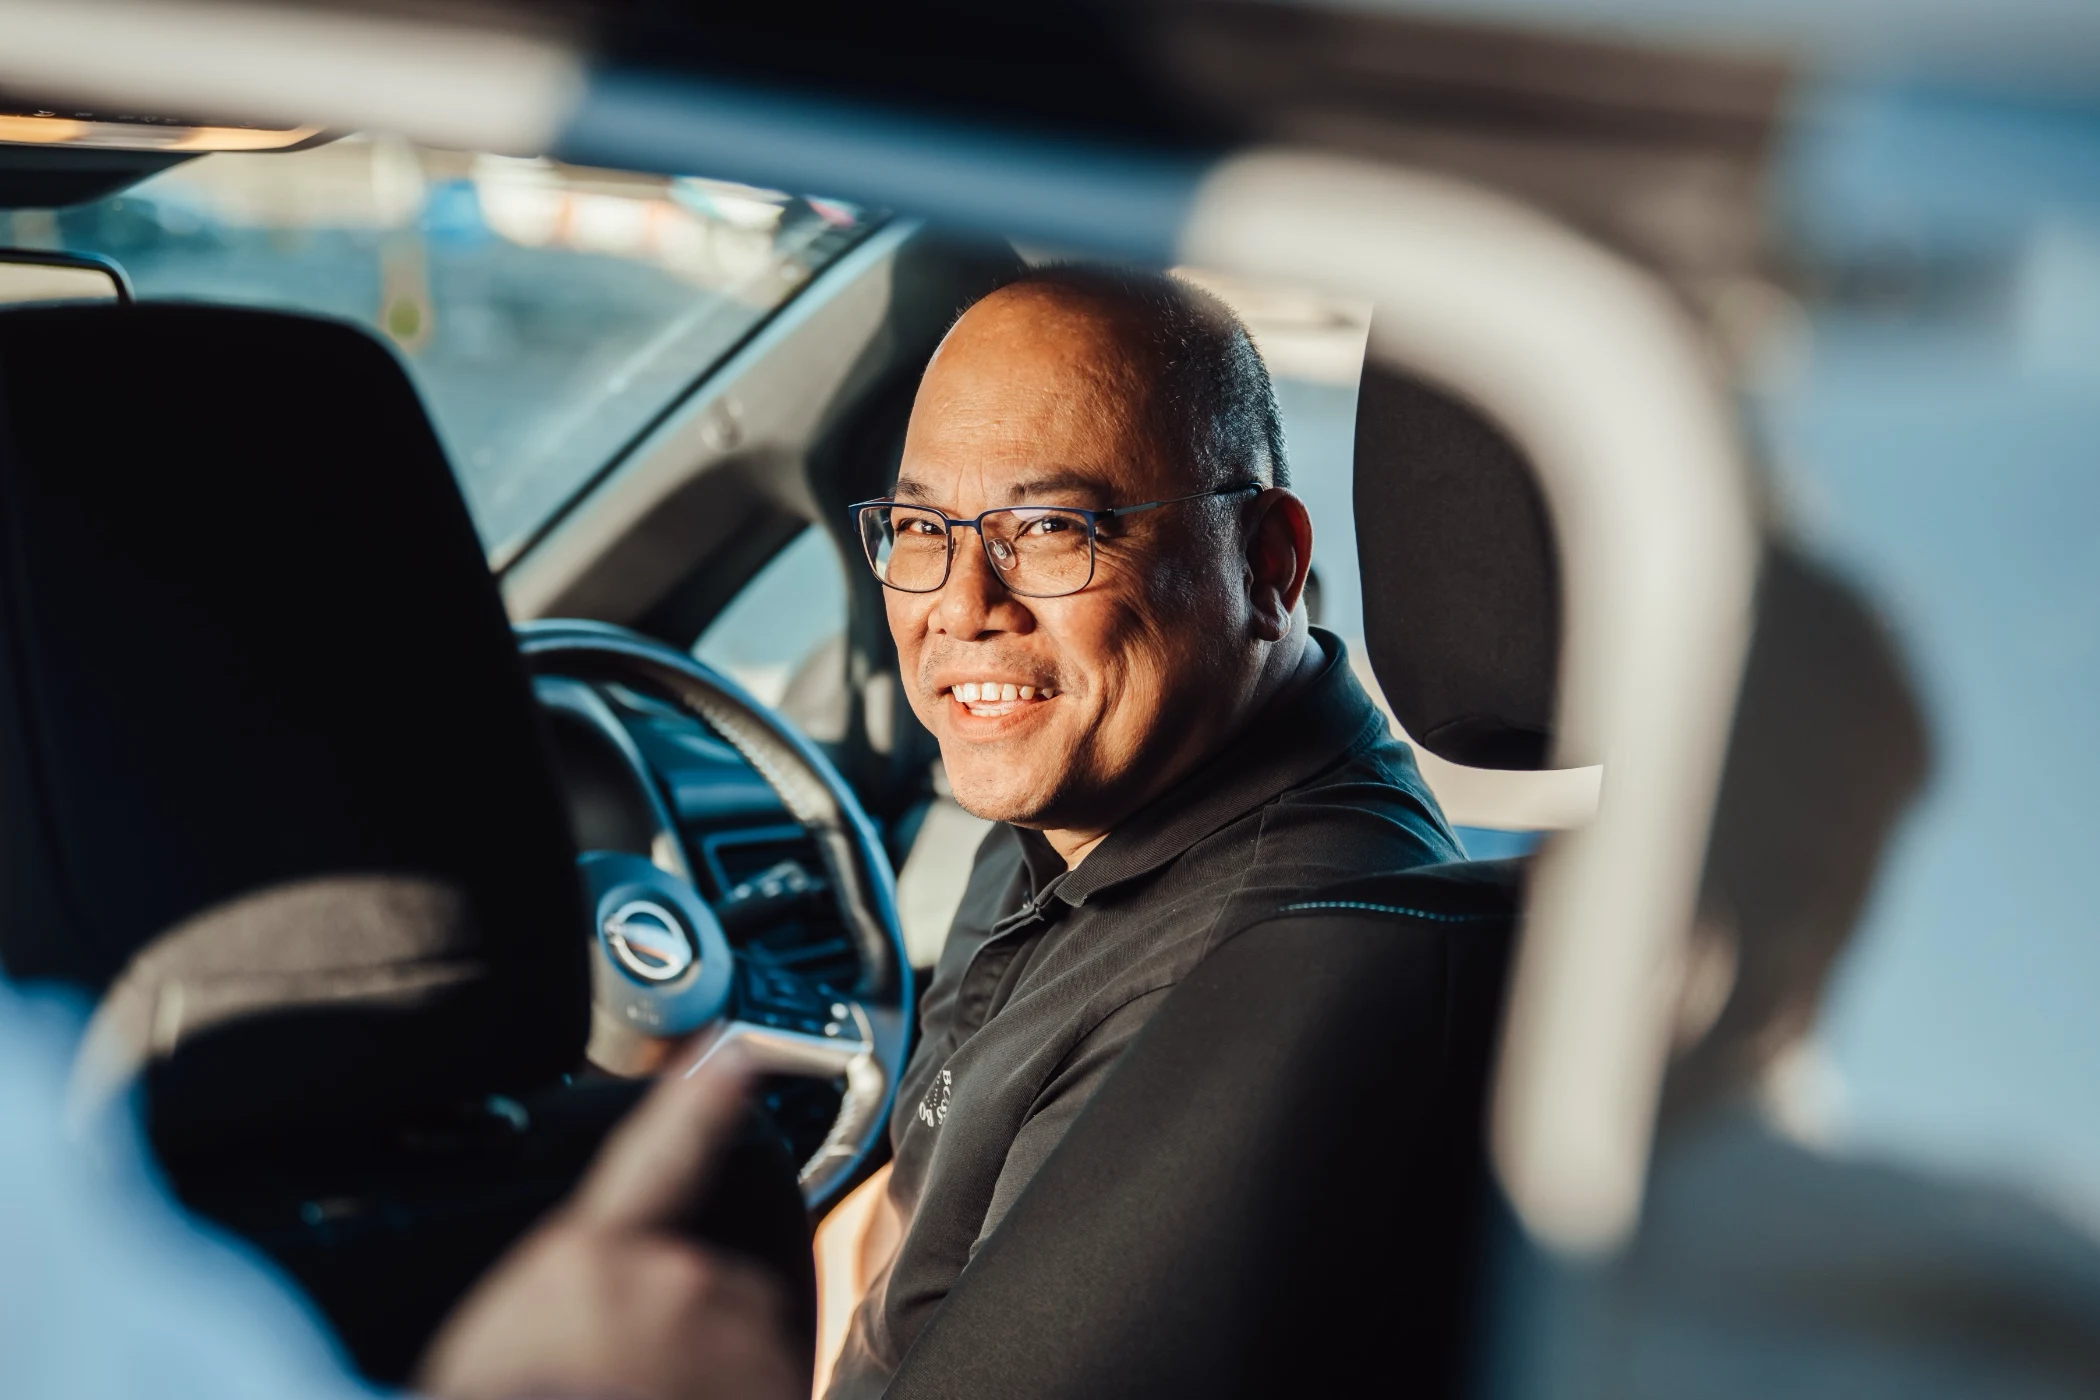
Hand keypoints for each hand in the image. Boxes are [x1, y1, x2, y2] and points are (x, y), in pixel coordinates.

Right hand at [417, 1049, 803, 1399]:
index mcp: (584, 1256)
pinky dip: (742, 1397)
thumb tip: (570, 1326)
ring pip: (738, 1346)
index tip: (735, 1055)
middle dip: (676, 1342)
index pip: (652, 1153)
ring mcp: (724, 1327)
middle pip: (697, 1290)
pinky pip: (766, 1383)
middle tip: (619, 1396)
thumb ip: (552, 1309)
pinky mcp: (765, 1377)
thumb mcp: (490, 1354)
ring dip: (709, 1383)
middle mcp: (667, 1275)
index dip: (697, 1100)